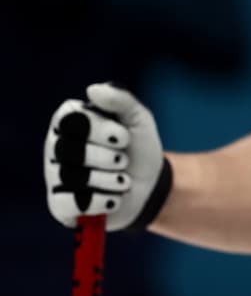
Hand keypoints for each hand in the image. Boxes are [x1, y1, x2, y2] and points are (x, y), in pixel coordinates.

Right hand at [45, 83, 172, 232]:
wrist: (150, 185)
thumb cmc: (138, 147)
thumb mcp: (138, 119)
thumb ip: (120, 100)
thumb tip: (92, 89)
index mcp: (69, 121)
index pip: (70, 120)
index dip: (99, 129)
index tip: (124, 137)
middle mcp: (55, 147)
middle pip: (67, 150)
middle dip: (106, 157)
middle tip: (123, 160)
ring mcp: (54, 177)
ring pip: (71, 178)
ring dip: (110, 179)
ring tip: (122, 179)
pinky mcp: (59, 205)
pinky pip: (71, 204)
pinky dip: (103, 201)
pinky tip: (115, 198)